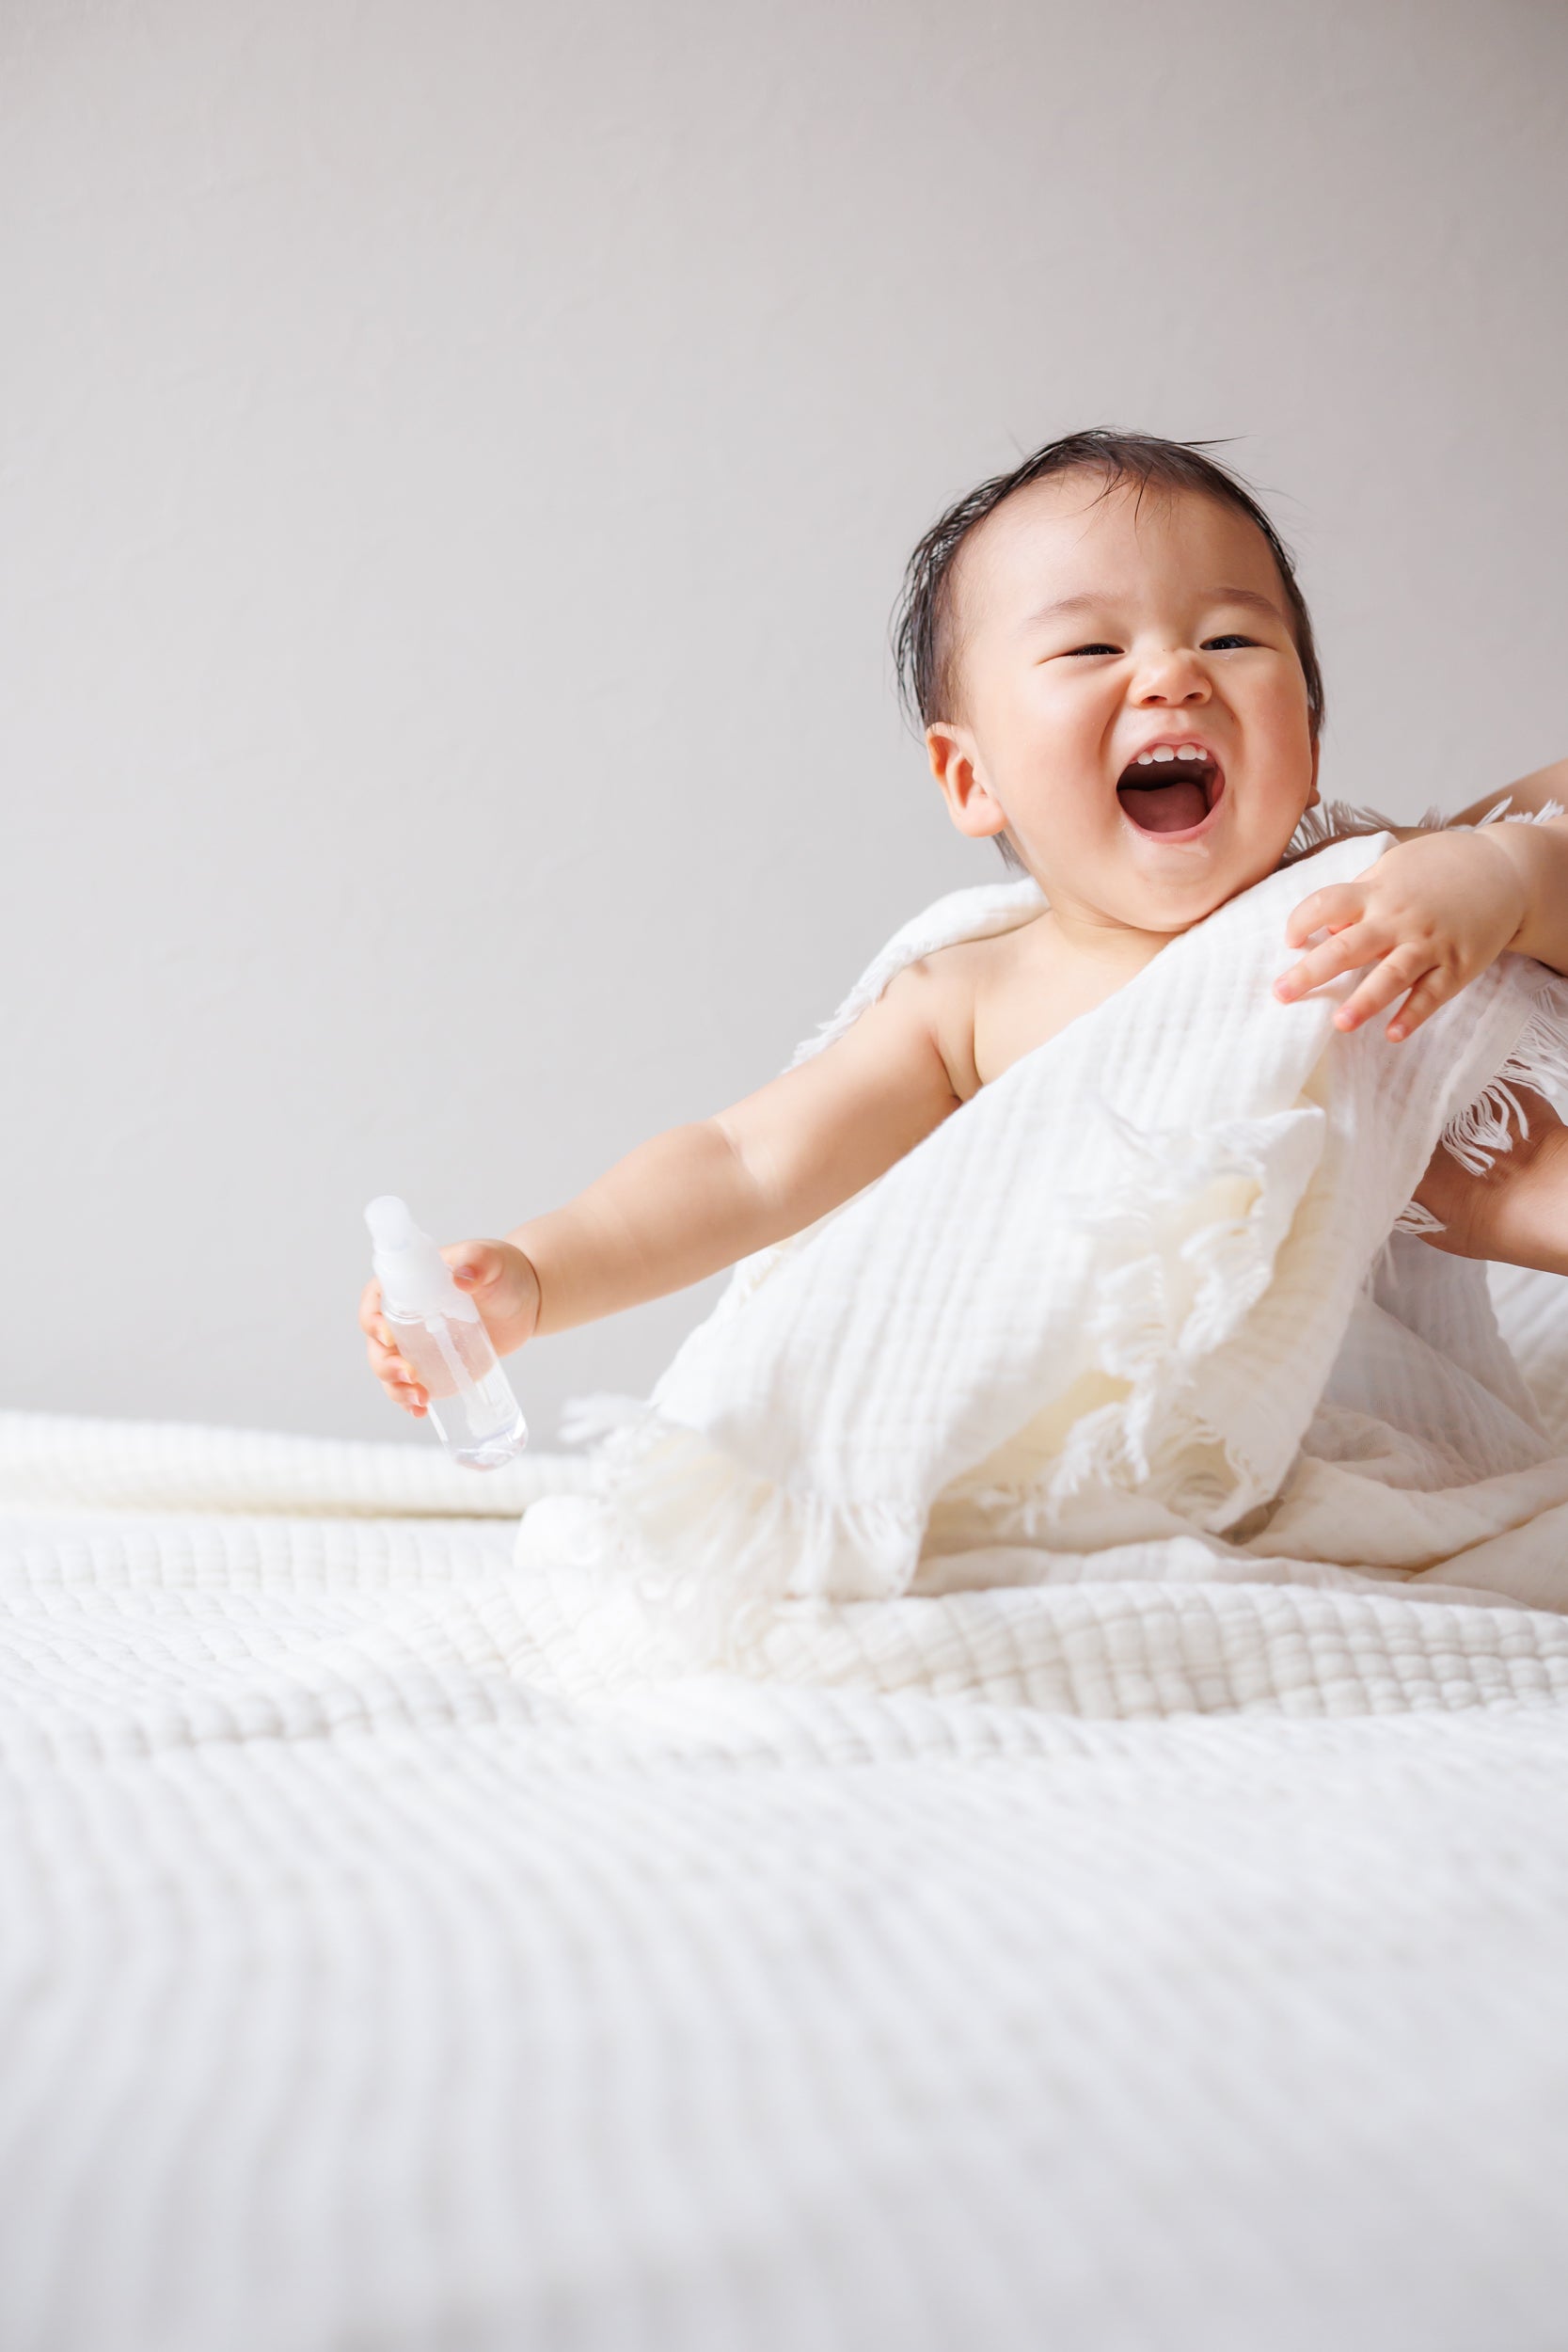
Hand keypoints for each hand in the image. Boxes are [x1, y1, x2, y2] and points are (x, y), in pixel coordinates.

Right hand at [359, 1239, 541, 1417]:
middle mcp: (405, 1316)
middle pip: (377, 1343)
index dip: (371, 1319)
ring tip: (420, 1399)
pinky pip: (412, 1386)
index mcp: (408, 1284)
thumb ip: (477, 1261)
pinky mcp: (435, 1366)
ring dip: (396, 1388)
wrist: (525, 1301)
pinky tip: (422, 1411)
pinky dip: (410, 1401)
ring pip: (390, 1369)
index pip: (375, 1300)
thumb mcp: (491, 1261)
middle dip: (385, 1363)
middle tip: (410, 1374)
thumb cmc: (503, 1272)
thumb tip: (462, 1276)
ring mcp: (418, 1345)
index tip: (388, 1336)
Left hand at [1273, 828, 1527, 1041]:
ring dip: (1365, 1001)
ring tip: (1339, 1023)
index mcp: (1378, 891)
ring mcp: (1430, 943)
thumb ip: (1358, 896)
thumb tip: (1324, 927)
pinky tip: (1393, 1034)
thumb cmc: (1441, 869)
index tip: (1289, 941)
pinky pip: (1433, 994)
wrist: (1506, 870)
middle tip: (1281, 993)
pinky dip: (1413, 1015)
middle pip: (1349, 946)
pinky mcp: (1458, 965)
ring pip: (1392, 975)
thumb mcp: (1395, 868)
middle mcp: (1400, 918)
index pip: (1327, 902)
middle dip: (1312, 971)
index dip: (1303, 920)